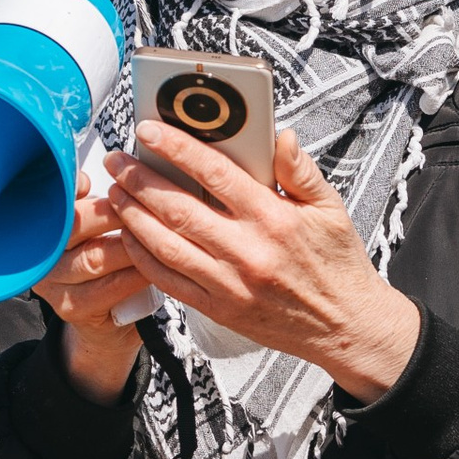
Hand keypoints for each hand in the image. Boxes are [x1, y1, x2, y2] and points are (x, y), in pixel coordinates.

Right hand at [37, 185, 153, 405]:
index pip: (54, 201)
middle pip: (73, 227)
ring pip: (94, 258)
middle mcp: (43, 254)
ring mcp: (54, 284)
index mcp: (45, 226)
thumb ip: (102, 201)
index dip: (71, 190)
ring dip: (129, 245)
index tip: (91, 181)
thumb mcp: (100, 227)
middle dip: (110, 214)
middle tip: (142, 204)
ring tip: (156, 234)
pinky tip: (154, 266)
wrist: (107, 319)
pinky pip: (108, 288)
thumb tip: (124, 170)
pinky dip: (134, 274)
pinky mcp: (73, 309)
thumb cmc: (108, 260)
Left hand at [107, 124, 422, 401]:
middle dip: (139, 180)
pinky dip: (143, 255)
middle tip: (116, 159)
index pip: (215, 173)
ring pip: (164, 245)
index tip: (149, 131)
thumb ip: (300, 171)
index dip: (176, 148)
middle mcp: (248, 251)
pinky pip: (168, 280)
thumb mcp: (331, 209)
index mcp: (275, 219)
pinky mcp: (218, 308)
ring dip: (132, 216)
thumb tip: (280, 136)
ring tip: (114, 192)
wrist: (345, 327)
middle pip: (178, 208)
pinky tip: (129, 235)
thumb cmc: (337, 265)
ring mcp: (229, 283)